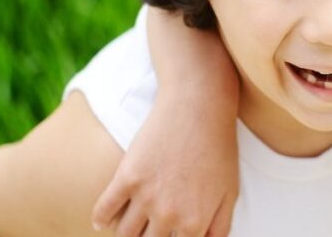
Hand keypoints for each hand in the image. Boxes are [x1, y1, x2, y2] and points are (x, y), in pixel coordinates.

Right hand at [91, 86, 238, 236]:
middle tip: (151, 230)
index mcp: (194, 222)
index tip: (167, 235)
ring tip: (130, 228)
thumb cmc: (219, 148)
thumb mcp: (230, 191)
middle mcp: (168, 215)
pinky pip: (103, 211)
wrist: (199, 108)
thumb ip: (219, 226)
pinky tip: (104, 222)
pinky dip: (101, 220)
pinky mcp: (126, 177)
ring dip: (127, 233)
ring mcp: (145, 196)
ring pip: (124, 234)